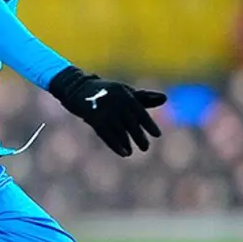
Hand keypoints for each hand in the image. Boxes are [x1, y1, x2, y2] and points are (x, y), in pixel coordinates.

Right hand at [48, 66, 166, 157]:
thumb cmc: (106, 91)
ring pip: (119, 130)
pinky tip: (123, 152)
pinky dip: (115, 145)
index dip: (149, 125)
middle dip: (139, 136)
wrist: (77, 88)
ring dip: (126, 142)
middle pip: (131, 123)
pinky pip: (107, 135)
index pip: (140, 112)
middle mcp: (116, 102)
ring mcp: (104, 110)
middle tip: (146, 147)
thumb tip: (165, 98)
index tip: (157, 135)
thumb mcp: (125, 92)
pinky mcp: (93, 118)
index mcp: (125, 95)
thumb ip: (144, 98)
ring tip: (132, 151)